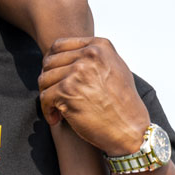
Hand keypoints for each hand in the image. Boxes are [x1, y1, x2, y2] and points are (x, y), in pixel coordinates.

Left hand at [38, 37, 149, 154]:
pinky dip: (47, 111)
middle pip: (49, 62)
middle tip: (55, 96)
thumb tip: (71, 56)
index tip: (54, 77)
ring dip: (48, 96)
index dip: (52, 62)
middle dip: (49, 81)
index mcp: (99, 47)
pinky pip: (44, 97)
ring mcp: (77, 72)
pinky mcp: (67, 90)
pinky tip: (56, 118)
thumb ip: (96, 58)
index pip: (59, 45)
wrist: (130, 129)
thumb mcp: (116, 68)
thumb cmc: (123, 104)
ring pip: (44, 79)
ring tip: (57, 108)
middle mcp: (89, 55)